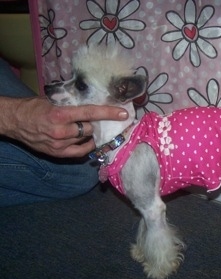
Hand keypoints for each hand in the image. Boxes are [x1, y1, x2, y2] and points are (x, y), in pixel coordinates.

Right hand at [0, 96, 127, 157]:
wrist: (14, 121)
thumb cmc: (34, 107)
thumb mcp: (52, 101)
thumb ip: (72, 105)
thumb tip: (93, 103)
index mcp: (60, 114)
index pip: (90, 113)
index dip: (108, 113)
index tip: (123, 114)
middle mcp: (62, 131)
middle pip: (90, 129)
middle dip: (94, 124)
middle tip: (93, 120)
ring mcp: (60, 144)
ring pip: (86, 140)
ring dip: (88, 134)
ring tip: (84, 128)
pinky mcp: (57, 153)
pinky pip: (80, 152)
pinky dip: (86, 145)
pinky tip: (86, 140)